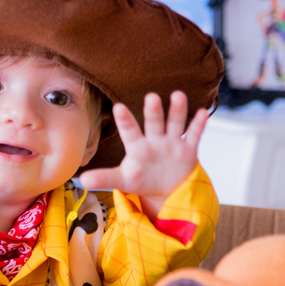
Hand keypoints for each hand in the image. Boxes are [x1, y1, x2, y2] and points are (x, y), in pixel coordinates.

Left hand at [78, 91, 207, 216]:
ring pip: (174, 124)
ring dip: (177, 111)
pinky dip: (198, 125)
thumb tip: (81, 181)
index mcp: (137, 146)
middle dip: (153, 111)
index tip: (118, 108)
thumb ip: (104, 178)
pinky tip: (203, 112)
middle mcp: (154, 140)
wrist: (165, 189)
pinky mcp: (188, 149)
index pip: (129, 131)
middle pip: (153, 123)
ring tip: (178, 96)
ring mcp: (171, 143)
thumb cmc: (141, 180)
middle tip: (151, 97)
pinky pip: (194, 135)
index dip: (125, 120)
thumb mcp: (122, 180)